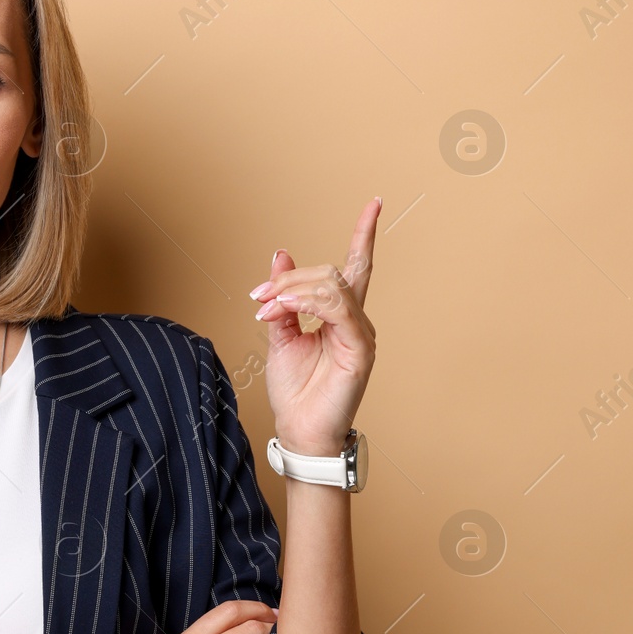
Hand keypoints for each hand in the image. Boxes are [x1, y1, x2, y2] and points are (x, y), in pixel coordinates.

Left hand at [249, 197, 380, 454]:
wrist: (297, 429)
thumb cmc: (295, 390)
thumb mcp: (281, 334)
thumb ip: (283, 297)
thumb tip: (280, 255)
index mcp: (340, 315)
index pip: (356, 266)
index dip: (364, 234)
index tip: (373, 204)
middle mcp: (356, 320)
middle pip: (329, 273)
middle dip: (289, 280)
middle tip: (259, 297)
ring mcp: (361, 334)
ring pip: (331, 285)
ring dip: (292, 291)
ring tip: (267, 308)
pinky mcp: (360, 349)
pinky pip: (338, 309)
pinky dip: (306, 302)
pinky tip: (285, 311)